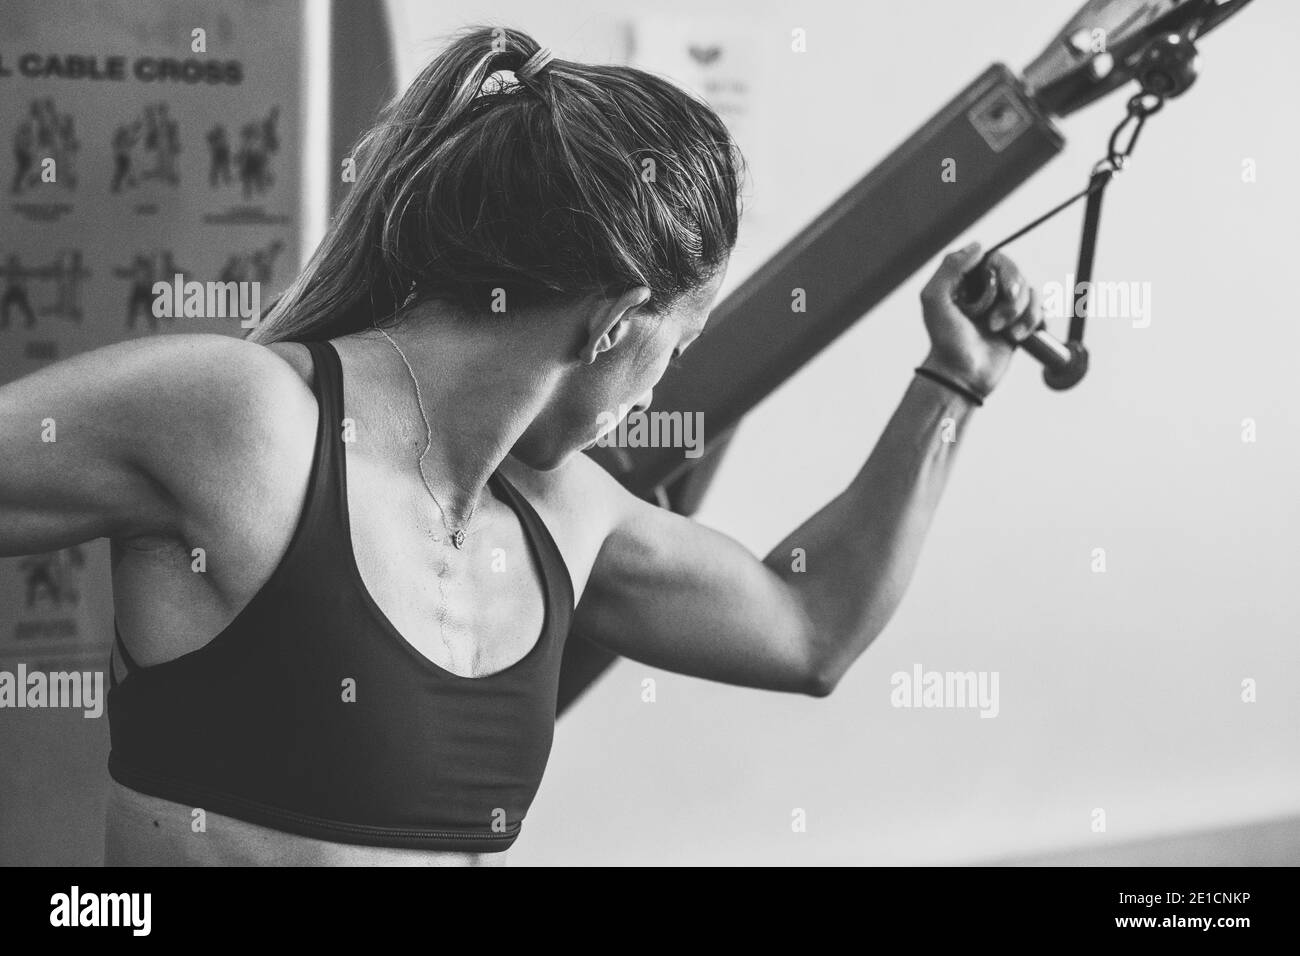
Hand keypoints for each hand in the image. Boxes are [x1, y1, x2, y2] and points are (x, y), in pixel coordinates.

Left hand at [918, 243, 1042, 397]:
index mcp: (967, 280)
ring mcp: (1003, 306)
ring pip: (1030, 292)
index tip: (1003, 289)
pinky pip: (1039, 309)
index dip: (1005, 271)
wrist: (961, 376)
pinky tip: (1016, 337)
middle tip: (997, 320)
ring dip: (1020, 313)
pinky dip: (1032, 322)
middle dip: (1013, 295)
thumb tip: (978, 246)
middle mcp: (986, 290)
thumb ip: (951, 268)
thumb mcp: (935, 299)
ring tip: (1002, 332)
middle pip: (1016, 273)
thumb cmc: (945, 340)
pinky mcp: (1018, 322)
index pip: (995, 258)